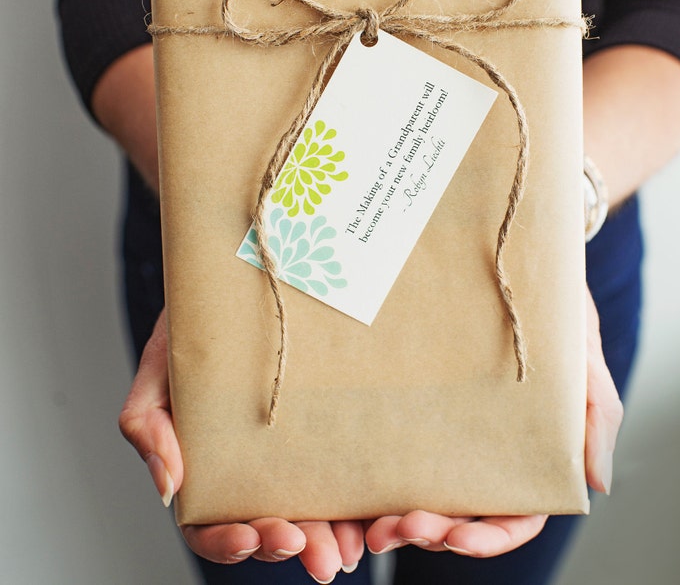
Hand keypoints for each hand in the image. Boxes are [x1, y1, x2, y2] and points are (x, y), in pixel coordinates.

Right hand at [118, 311, 364, 581]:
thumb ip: (146, 424)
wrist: (239, 281)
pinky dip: (359, 494)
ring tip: (351, 546)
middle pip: (272, 524)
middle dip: (296, 546)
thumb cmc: (192, 328)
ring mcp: (295, 446)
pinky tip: (374, 505)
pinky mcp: (329, 424)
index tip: (253, 535)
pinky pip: (347, 466)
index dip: (230, 541)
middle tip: (322, 556)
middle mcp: (253, 464)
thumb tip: (169, 487)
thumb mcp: (159, 368)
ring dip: (333, 535)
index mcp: (208, 463)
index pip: (211, 522)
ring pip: (315, 506)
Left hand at [365, 286, 622, 557]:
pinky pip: (394, 445)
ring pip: (425, 489)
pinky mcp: (417, 398)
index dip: (490, 538)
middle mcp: (485, 445)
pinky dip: (375, 478)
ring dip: (399, 517)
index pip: (516, 513)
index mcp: (528, 449)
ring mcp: (448, 424)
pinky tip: (354, 486)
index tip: (458, 539)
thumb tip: (596, 485)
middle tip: (397, 528)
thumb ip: (596, 416)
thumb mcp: (582, 356)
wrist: (514, 254)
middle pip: (463, 511)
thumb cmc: (557, 309)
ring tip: (373, 524)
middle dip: (432, 532)